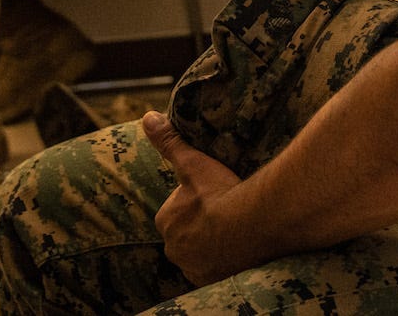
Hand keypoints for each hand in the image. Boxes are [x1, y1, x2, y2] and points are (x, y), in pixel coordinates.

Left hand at [145, 112, 259, 285]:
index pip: (175, 211)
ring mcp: (193, 267)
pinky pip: (214, 270)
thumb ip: (169, 142)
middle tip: (224, 212)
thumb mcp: (192, 162)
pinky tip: (238, 250)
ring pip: (199, 253)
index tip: (211, 197)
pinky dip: (223, 262)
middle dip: (201, 226)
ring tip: (233, 230)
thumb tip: (147, 118)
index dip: (193, 203)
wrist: (250, 226)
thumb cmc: (219, 193)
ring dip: (212, 245)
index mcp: (166, 221)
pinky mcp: (212, 280)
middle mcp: (174, 248)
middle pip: (187, 234)